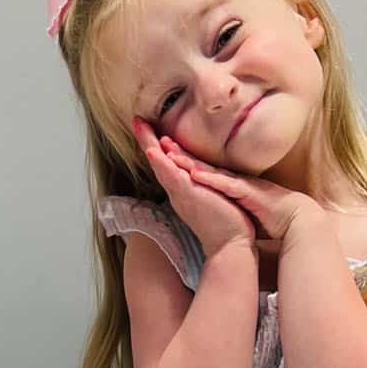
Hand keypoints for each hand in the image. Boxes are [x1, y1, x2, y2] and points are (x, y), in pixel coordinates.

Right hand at [133, 119, 254, 257]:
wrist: (230, 246)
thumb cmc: (224, 224)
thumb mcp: (210, 197)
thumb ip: (201, 185)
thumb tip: (198, 174)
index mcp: (182, 189)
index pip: (166, 163)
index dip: (157, 146)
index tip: (148, 128)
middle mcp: (178, 190)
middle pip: (159, 161)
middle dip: (147, 140)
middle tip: (136, 121)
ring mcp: (182, 193)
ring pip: (162, 166)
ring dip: (150, 146)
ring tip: (140, 128)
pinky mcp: (190, 196)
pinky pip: (174, 177)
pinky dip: (163, 164)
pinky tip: (154, 152)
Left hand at [154, 139, 323, 244]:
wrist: (290, 218)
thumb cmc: (263, 212)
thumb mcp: (233, 203)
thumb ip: (219, 196)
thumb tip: (205, 194)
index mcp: (220, 182)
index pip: (191, 166)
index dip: (172, 155)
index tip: (151, 145)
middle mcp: (225, 179)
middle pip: (193, 161)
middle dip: (170, 147)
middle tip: (148, 131)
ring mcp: (235, 183)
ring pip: (206, 168)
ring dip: (185, 159)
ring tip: (165, 146)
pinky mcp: (245, 192)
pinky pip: (224, 184)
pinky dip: (209, 179)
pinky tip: (194, 173)